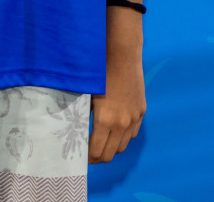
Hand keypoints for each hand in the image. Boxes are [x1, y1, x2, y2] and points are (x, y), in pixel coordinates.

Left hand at [90, 12, 144, 162]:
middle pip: (111, 154)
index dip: (87, 158)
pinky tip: (112, 130)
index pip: (97, 152)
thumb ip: (82, 115)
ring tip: (98, 142)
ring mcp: (135, 118)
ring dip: (110, 147)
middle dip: (97, 157)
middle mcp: (123, 123)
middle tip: (86, 154)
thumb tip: (72, 131)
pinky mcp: (141, 112)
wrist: (121, 55)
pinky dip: (122, 137)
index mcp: (106, 120)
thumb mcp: (85, 95)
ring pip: (123, 146)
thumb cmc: (97, 72)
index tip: (78, 157)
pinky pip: (132, 134)